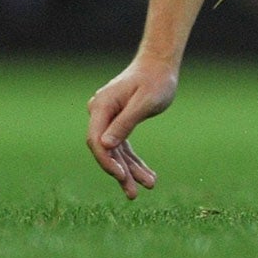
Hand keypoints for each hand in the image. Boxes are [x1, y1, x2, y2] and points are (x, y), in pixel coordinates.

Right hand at [86, 56, 177, 200]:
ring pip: (115, 152)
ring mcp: (108, 119)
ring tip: (147, 187)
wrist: (160, 64)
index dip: (107, 160)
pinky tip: (146, 176)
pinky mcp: (119, 123)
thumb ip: (125, 123)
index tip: (121, 176)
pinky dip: (133, 161)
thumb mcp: (145, 101)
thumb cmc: (156, 80)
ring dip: (129, 171)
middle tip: (133, 193)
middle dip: (120, 172)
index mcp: (102, 106)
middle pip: (105, 150)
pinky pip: (123, 147)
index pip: (96, 140)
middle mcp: (100, 113)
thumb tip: (104, 146)